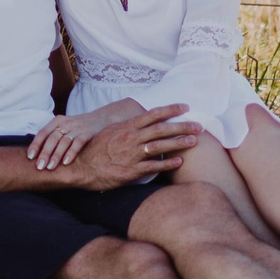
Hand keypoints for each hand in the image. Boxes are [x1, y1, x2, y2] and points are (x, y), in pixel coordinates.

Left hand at [27, 100, 140, 171]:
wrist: (103, 119)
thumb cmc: (79, 127)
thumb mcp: (65, 128)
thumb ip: (53, 137)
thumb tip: (36, 155)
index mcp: (57, 121)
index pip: (43, 133)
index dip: (36, 145)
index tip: (30, 157)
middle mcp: (66, 123)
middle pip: (52, 138)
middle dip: (44, 153)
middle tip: (39, 167)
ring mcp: (77, 128)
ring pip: (63, 142)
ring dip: (56, 155)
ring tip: (50, 167)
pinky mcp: (88, 133)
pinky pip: (78, 143)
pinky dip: (71, 153)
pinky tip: (66, 162)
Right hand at [56, 103, 199, 190]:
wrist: (80, 167)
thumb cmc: (95, 149)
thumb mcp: (110, 132)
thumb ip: (127, 127)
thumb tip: (140, 123)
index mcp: (126, 127)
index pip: (152, 114)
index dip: (170, 110)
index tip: (185, 107)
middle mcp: (131, 138)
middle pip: (161, 129)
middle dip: (181, 126)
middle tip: (199, 126)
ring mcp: (132, 155)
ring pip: (160, 146)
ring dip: (178, 143)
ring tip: (194, 141)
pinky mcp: (131, 171)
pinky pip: (153, 166)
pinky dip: (167, 164)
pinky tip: (179, 162)